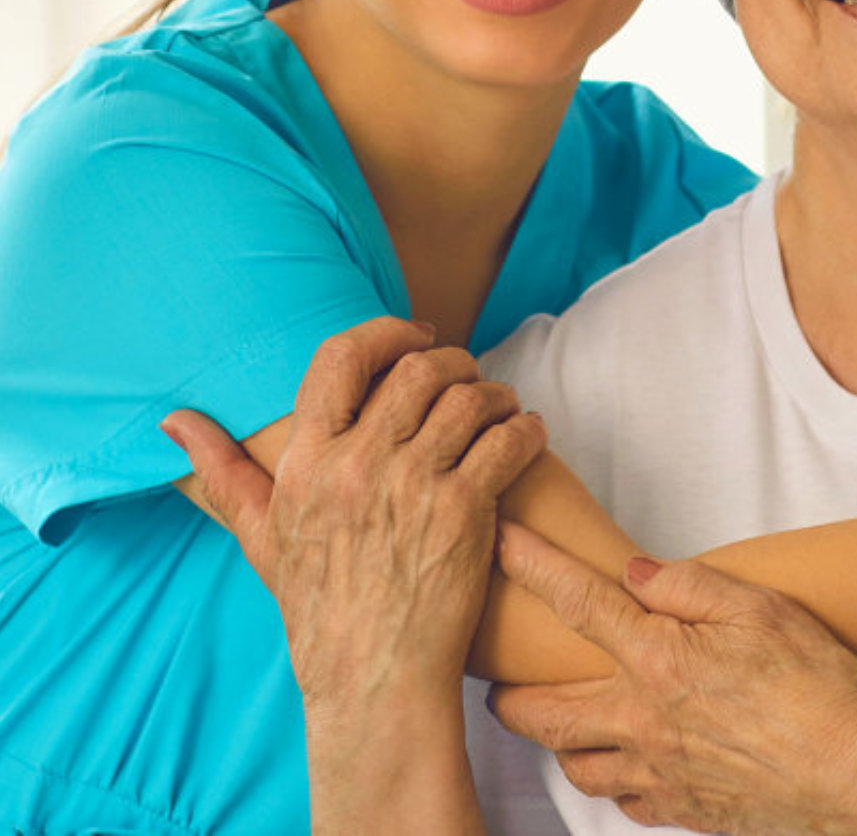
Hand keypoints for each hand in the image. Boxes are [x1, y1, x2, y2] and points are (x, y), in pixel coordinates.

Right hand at [161, 319, 547, 710]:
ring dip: (493, 393)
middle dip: (453, 361)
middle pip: (419, 369)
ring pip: (468, 398)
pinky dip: (525, 428)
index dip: (388, 331)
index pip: (343, 357)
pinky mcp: (465, 512)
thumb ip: (222, 473)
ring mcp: (414, 486)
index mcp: (308, 462)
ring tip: (499, 406)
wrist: (371, 682)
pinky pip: (506, 441)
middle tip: (466, 376)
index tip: (417, 335)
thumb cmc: (319, 611)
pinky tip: (526, 433)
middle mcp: (359, 465)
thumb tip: (174, 423)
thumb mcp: (261, 538)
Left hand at [490, 522, 856, 834]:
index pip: (579, 603)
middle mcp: (645, 723)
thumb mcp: (761, 607)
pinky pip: (623, 800)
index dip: (533, 566)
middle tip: (495, 674)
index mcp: (660, 662)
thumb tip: (637, 573)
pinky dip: (608, 779)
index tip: (501, 542)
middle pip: (544, 711)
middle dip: (507, 693)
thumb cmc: (819, 688)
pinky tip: (619, 762)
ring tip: (552, 715)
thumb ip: (691, 585)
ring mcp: (660, 774)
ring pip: (574, 764)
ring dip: (553, 739)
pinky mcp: (684, 812)